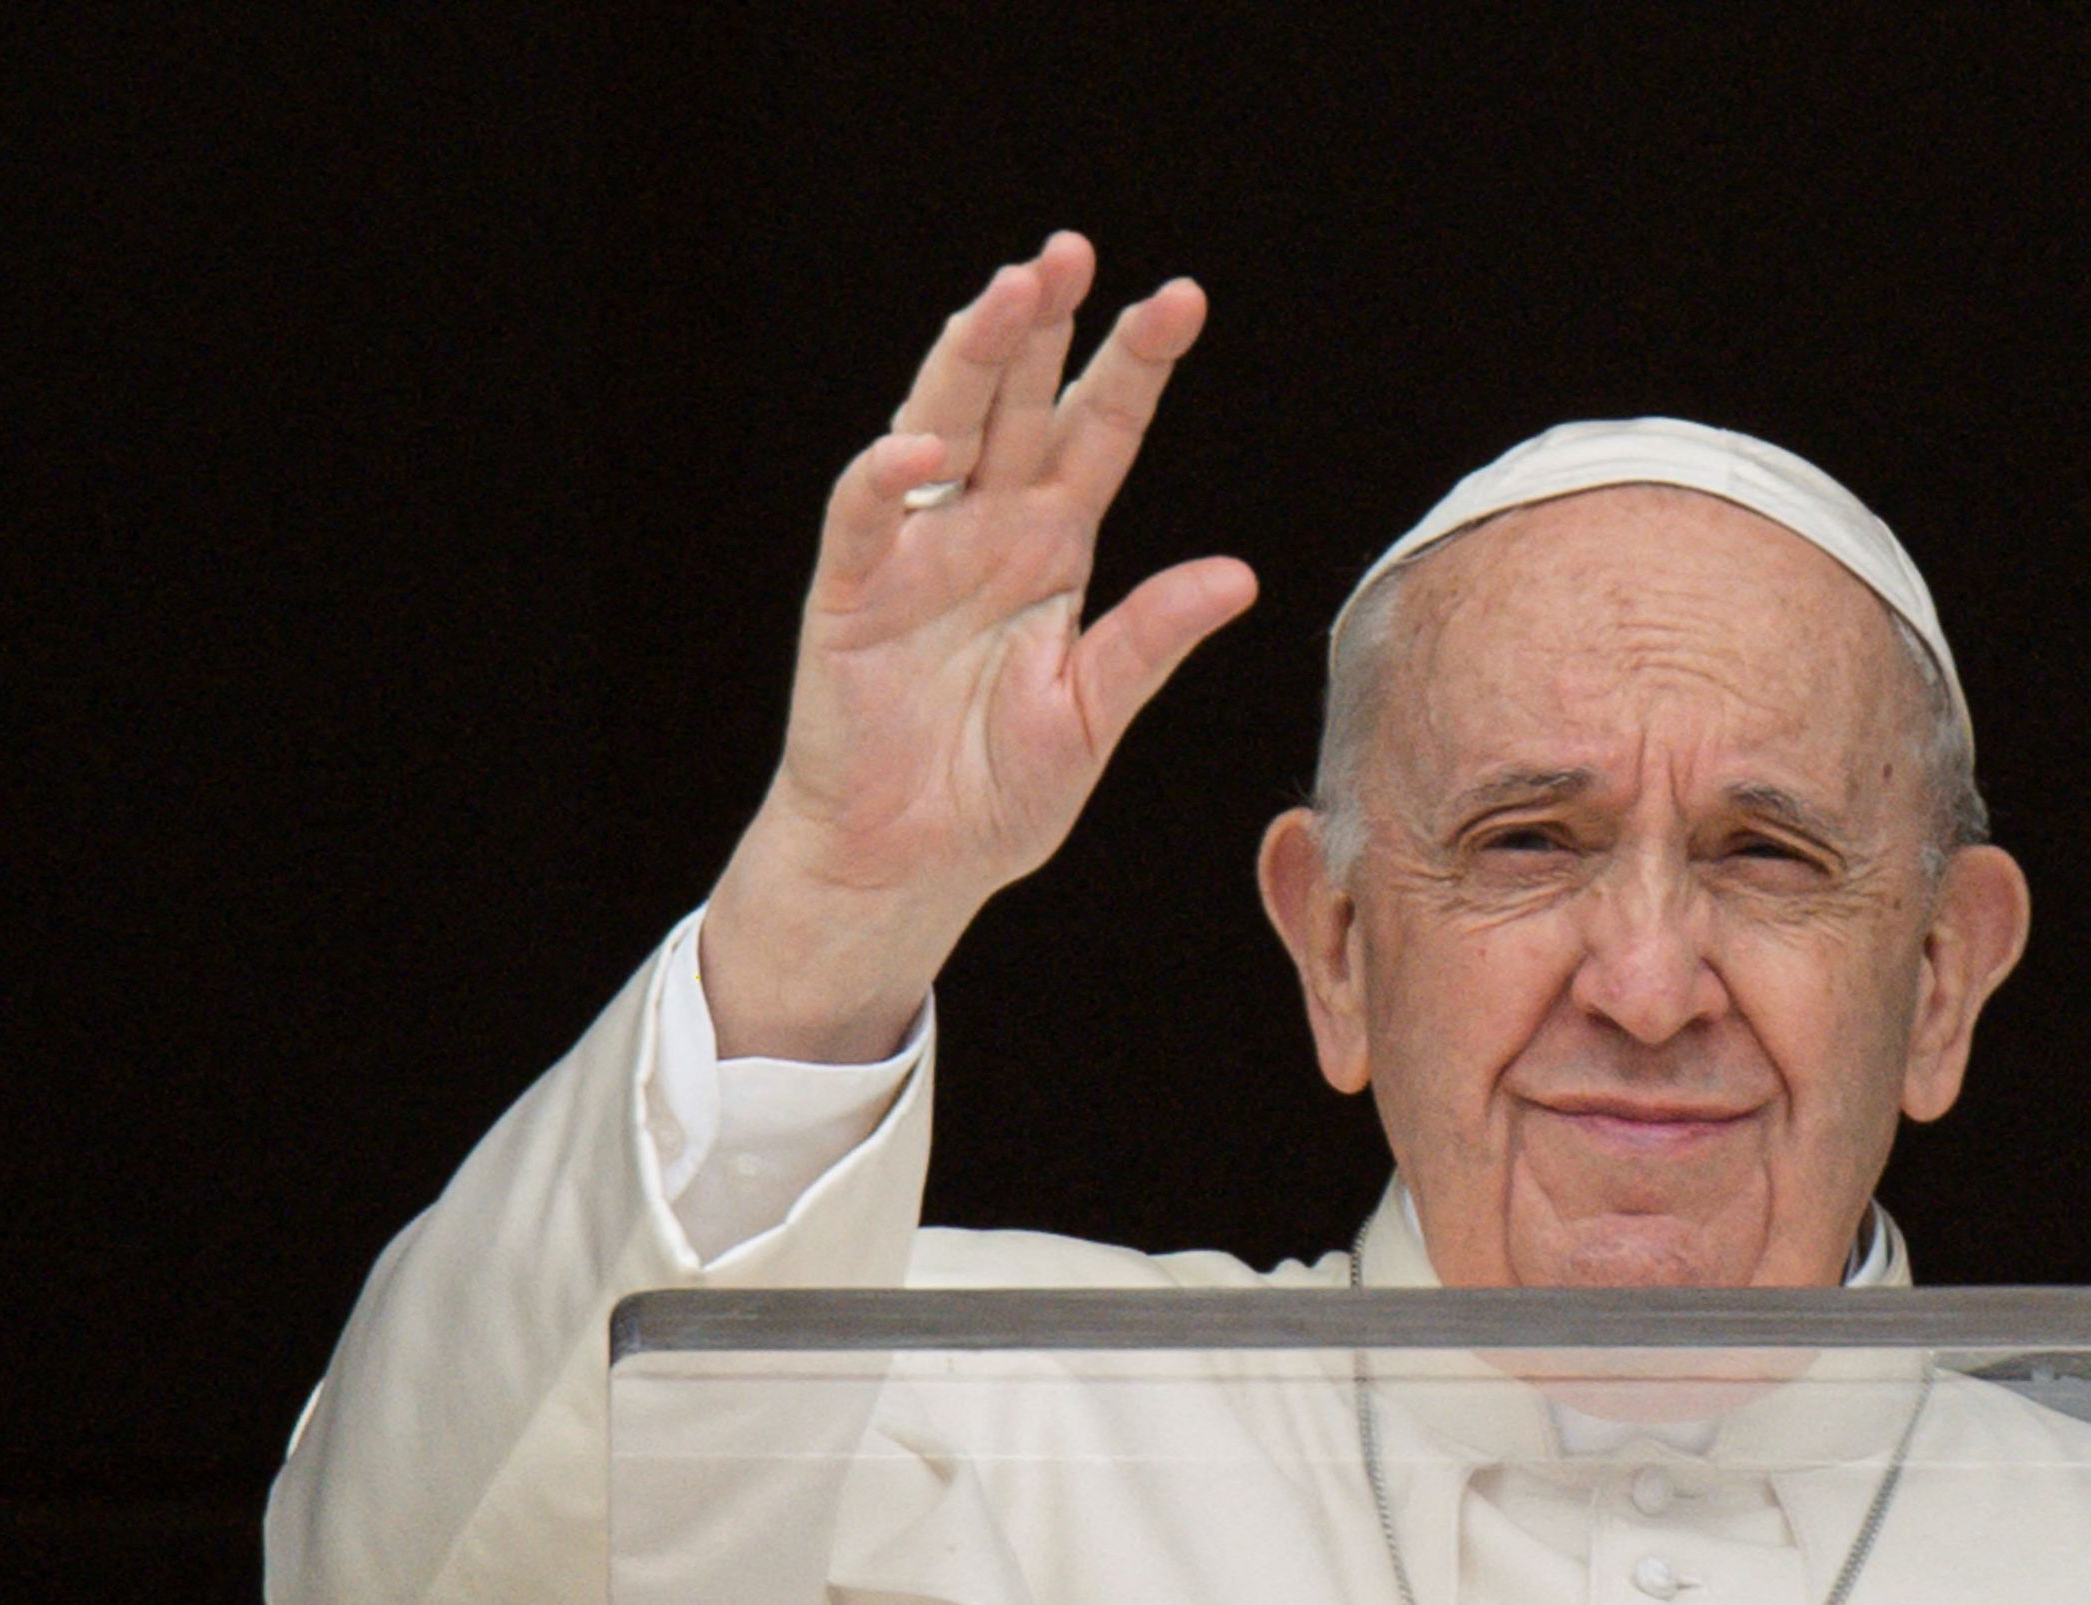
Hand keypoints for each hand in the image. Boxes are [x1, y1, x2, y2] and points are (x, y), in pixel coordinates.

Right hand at [703, 233, 1260, 1059]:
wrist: (909, 866)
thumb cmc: (998, 793)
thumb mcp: (1093, 713)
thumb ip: (1151, 641)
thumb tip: (1239, 576)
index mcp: (1054, 548)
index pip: (1101, 432)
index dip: (1135, 365)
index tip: (1180, 299)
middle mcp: (986, 530)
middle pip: (1017, 403)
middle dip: (1043, 326)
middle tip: (1072, 252)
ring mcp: (915, 554)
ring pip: (941, 426)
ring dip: (970, 359)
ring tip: (1009, 292)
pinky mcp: (850, 594)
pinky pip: (865, 519)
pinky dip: (888, 479)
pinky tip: (922, 447)